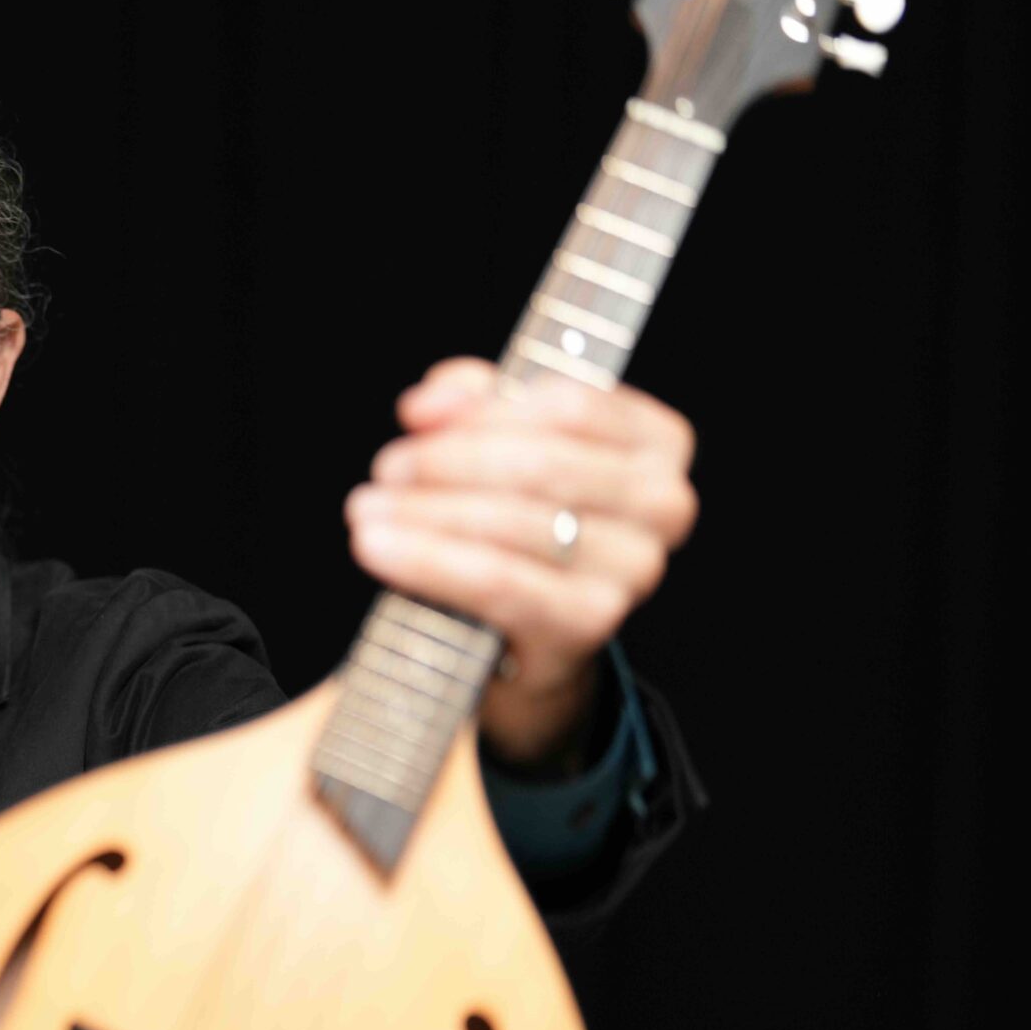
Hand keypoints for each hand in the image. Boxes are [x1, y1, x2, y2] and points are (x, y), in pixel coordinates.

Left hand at [344, 357, 697, 765]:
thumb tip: (428, 403)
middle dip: (446, 461)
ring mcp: (635, 568)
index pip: (573, 405)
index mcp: (658, 443)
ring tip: (366, 508)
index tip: (413, 417)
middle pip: (539, 463)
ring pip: (512, 523)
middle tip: (387, 466)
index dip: (484, 407)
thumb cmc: (520, 515)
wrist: (529, 630)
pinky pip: (497, 581)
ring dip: (425, 511)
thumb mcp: (503, 439)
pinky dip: (427, 560)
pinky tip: (376, 545)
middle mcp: (664, 504)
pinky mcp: (591, 622)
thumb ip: (470, 399)